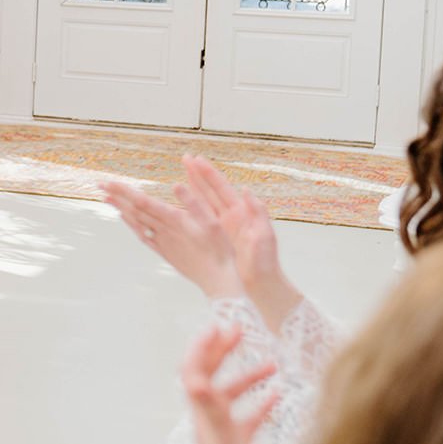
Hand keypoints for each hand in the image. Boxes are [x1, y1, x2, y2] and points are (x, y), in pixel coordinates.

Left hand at [101, 179, 242, 297]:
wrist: (217, 279)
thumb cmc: (220, 250)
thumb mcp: (213, 222)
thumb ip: (194, 203)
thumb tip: (176, 185)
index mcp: (175, 220)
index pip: (143, 201)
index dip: (125, 191)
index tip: (110, 182)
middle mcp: (164, 230)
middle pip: (135, 209)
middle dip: (117, 196)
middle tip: (100, 184)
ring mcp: (162, 242)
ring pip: (136, 222)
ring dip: (120, 208)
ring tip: (107, 198)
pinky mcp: (164, 252)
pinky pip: (142, 236)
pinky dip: (131, 225)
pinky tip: (125, 218)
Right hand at [181, 156, 287, 300]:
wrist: (261, 283)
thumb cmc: (265, 262)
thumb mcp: (265, 235)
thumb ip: (258, 213)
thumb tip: (247, 191)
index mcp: (241, 213)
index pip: (222, 188)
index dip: (209, 174)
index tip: (196, 160)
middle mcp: (229, 217)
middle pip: (209, 191)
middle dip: (197, 175)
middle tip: (185, 159)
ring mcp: (220, 228)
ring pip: (202, 203)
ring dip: (191, 189)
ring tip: (179, 175)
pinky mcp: (214, 240)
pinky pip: (198, 222)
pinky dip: (187, 211)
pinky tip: (177, 205)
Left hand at [182, 324, 283, 443]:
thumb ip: (215, 417)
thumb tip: (194, 378)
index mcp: (204, 428)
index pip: (193, 377)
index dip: (202, 349)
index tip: (217, 325)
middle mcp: (210, 432)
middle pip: (207, 382)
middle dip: (219, 355)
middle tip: (237, 330)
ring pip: (230, 400)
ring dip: (245, 378)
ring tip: (271, 363)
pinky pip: (246, 422)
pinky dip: (259, 405)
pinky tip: (278, 397)